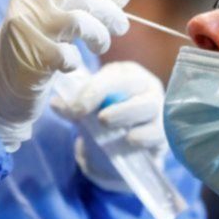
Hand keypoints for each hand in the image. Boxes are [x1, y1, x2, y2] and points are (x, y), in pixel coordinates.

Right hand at [0, 0, 130, 150]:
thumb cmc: (34, 56)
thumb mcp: (60, 28)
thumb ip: (89, 8)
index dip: (103, 0)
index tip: (117, 17)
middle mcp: (27, 6)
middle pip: (82, 0)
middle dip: (109, 15)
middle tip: (121, 29)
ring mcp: (26, 30)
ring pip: (79, 22)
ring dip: (98, 36)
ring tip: (99, 49)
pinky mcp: (29, 57)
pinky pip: (67, 55)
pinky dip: (74, 62)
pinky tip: (68, 67)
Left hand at [51, 61, 166, 191]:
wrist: (123, 145)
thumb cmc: (105, 116)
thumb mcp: (87, 109)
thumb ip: (73, 107)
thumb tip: (55, 103)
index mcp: (123, 74)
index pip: (111, 76)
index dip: (94, 91)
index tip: (76, 109)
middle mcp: (144, 85)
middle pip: (134, 85)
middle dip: (114, 100)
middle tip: (100, 118)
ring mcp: (157, 107)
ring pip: (149, 105)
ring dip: (128, 115)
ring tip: (111, 127)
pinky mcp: (163, 131)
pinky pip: (158, 131)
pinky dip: (144, 135)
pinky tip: (130, 140)